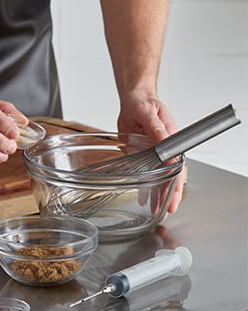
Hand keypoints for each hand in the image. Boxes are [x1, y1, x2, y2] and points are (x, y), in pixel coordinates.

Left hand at [117, 90, 184, 213]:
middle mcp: (164, 148)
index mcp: (171, 138)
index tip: (175, 195)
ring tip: (155, 208)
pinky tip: (143, 196)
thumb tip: (162, 137)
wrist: (133, 101)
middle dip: (170, 194)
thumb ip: (155, 126)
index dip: (176, 182)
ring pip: (158, 177)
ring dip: (157, 193)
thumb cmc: (144, 103)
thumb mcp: (148, 112)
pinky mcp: (142, 154)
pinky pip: (145, 172)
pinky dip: (144, 185)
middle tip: (168, 210)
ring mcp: (153, 153)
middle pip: (170, 175)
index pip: (177, 165)